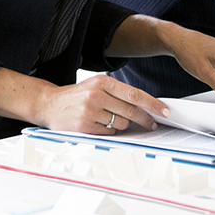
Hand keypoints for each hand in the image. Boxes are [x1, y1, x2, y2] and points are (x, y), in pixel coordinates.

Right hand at [35, 74, 168, 134]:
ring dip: (122, 125)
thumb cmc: (77, 96)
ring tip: (111, 119)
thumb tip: (144, 106)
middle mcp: (96, 95)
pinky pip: (108, 133)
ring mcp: (90, 111)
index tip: (164, 111)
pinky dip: (109, 132)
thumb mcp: (96, 86)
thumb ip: (117, 94)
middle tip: (152, 124)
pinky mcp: (84, 126)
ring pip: (121, 124)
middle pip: (131, 111)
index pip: (134, 94)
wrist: (49, 104)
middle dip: (146, 120)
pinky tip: (100, 125)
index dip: (152, 104)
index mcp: (102, 82)